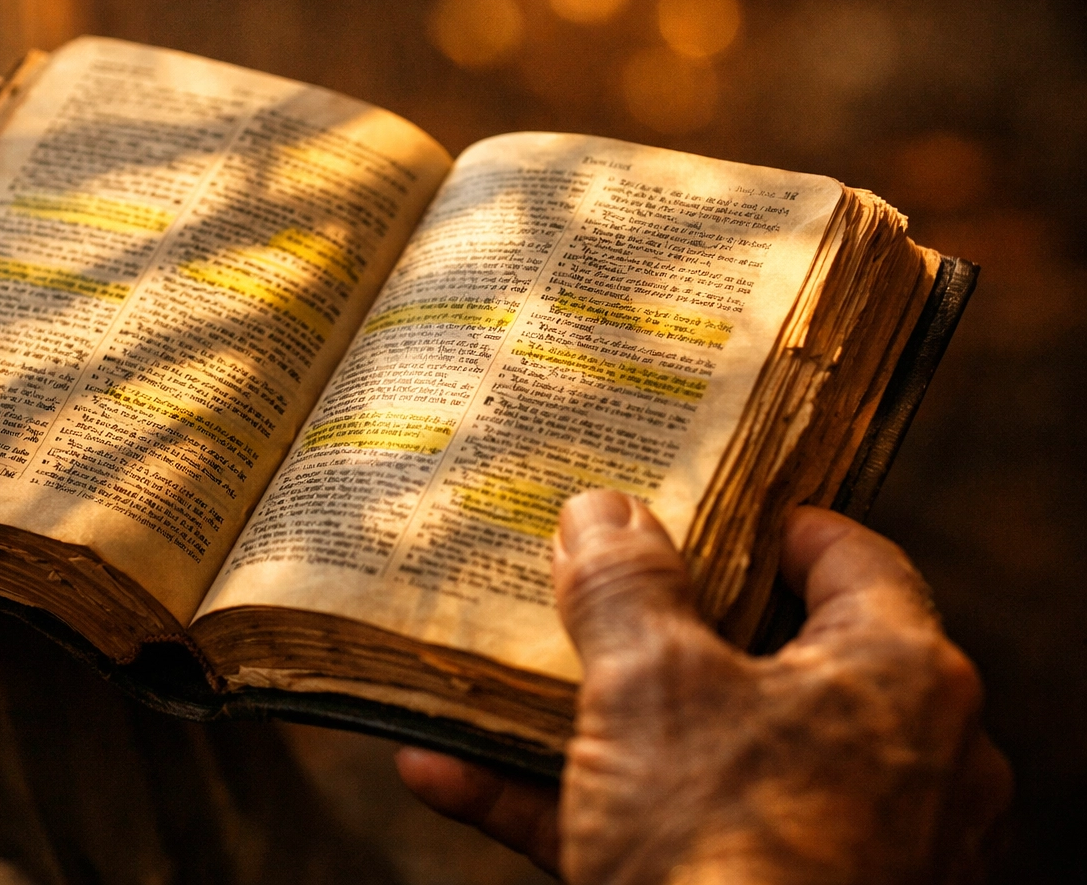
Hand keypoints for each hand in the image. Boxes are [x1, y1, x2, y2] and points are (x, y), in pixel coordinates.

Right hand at [397, 491, 1010, 883]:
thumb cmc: (729, 845)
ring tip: (495, 681)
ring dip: (586, 720)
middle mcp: (894, 758)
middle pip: (763, 657)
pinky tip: (453, 775)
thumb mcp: (649, 685)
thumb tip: (603, 511)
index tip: (699, 504)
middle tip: (588, 586)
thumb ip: (624, 587)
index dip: (768, 521)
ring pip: (695, 751)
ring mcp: (838, 841)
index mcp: (896, 674)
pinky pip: (662, 833)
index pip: (851, 559)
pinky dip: (567, 805)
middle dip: (653, 627)